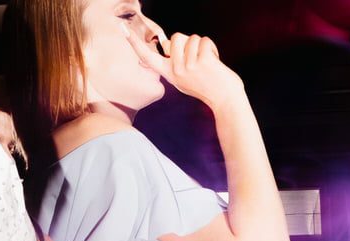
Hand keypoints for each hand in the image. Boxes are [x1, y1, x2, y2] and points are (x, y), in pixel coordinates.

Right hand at [127, 21, 244, 111]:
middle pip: (176, 37)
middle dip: (189, 42)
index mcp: (169, 74)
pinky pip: (205, 41)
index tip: (123, 29)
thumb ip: (174, 62)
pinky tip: (215, 62)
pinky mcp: (203, 61)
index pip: (148, 57)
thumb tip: (166, 43)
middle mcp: (176, 70)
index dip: (135, 43)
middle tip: (198, 59)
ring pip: (192, 38)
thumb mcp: (185, 79)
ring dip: (202, 46)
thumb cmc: (208, 88)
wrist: (226, 101)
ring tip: (208, 63)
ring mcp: (189, 66)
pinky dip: (212, 47)